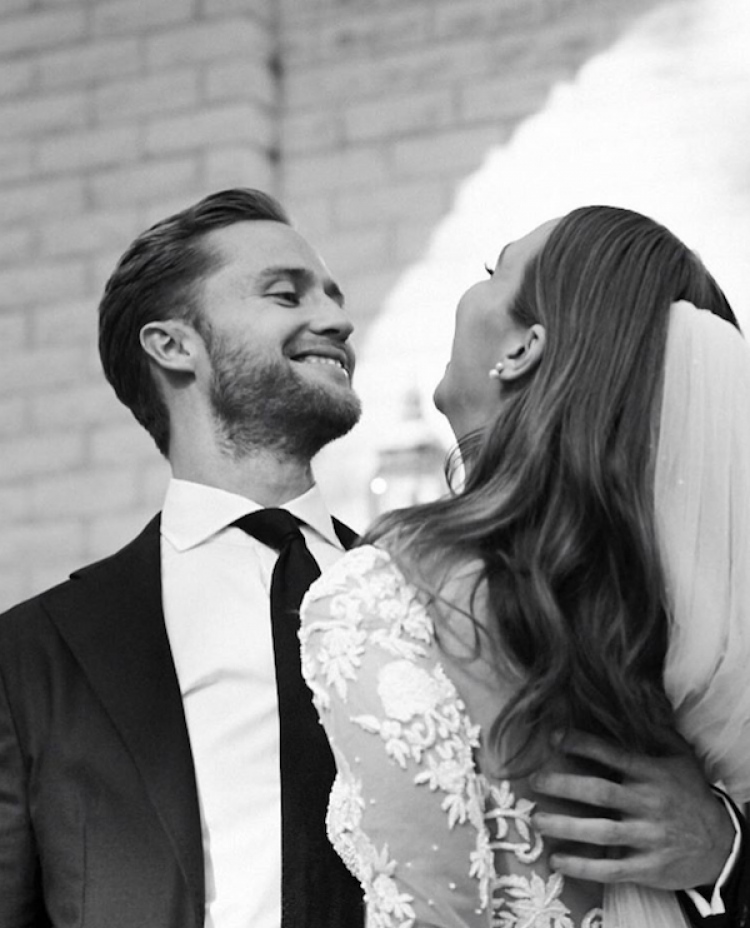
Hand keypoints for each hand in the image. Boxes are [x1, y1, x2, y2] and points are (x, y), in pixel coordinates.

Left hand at [529, 730, 734, 890]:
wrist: (722, 845)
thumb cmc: (691, 795)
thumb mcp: (681, 759)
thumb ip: (658, 733)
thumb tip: (635, 702)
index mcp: (652, 775)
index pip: (613, 755)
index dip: (582, 744)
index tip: (554, 737)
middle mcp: (648, 804)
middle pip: (600, 792)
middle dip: (564, 786)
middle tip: (534, 780)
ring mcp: (648, 838)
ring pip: (601, 832)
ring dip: (566, 827)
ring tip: (537, 821)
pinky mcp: (648, 868)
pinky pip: (611, 868)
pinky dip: (582, 866)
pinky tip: (558, 861)